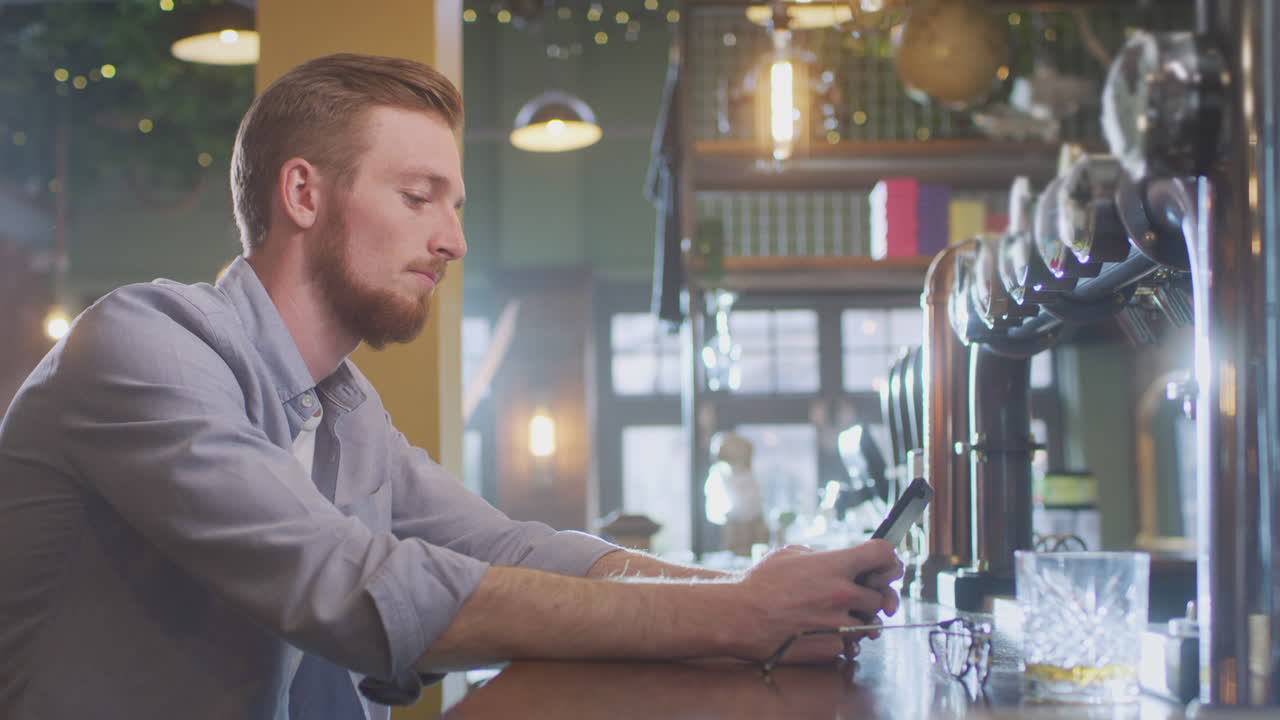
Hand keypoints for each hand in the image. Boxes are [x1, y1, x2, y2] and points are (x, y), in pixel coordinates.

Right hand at [729, 540, 902, 663]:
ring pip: (871, 622)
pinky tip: (824, 632)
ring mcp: (840, 623)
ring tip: (839, 616)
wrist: (741, 617)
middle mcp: (843, 593)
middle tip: (858, 596)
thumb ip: (818, 556)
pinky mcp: (833, 647)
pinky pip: (851, 643)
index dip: (889, 557)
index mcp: (835, 566)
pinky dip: (843, 639)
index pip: (883, 554)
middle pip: (881, 594)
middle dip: (871, 595)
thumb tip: (829, 559)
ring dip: (860, 619)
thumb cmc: (760, 585)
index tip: (886, 563)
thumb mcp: (789, 555)